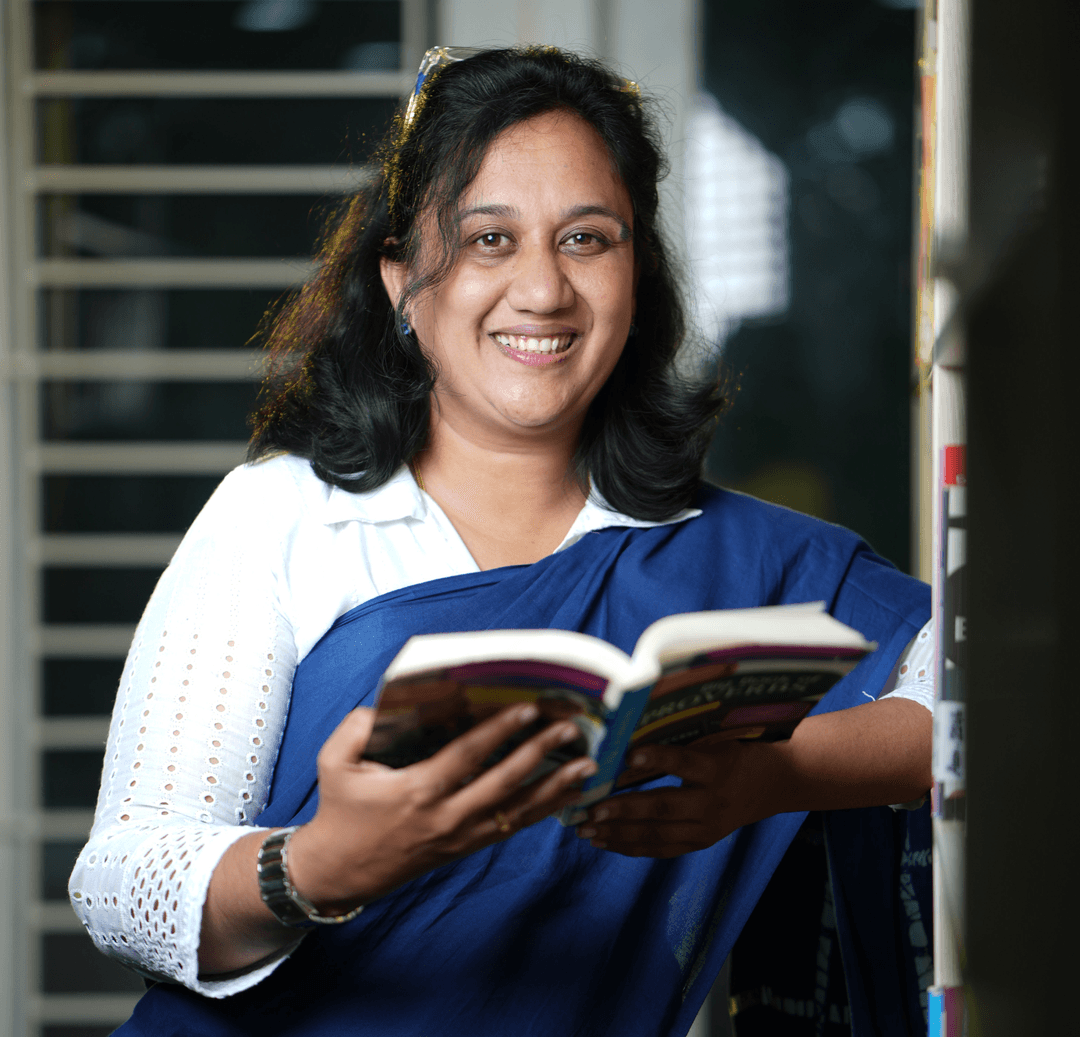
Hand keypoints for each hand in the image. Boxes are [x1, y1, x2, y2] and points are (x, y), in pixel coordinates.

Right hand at [286, 704, 596, 913]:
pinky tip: (570, 793)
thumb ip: (357, 728)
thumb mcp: (334, 763)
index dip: (500, 732)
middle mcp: (446, 816)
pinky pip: (512, 826)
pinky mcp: (467, 846)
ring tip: (588, 765)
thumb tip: (386, 703)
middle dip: (540, 754)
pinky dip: (544, 809)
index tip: (529, 709)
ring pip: (517, 810)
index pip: (467, 757)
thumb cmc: (340, 810)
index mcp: (417, 791)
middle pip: (503, 783)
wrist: (340, 871)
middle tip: (570, 730)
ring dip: (556, 788)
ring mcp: (461, 836)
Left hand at [574, 741, 774, 857]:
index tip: (630, 754)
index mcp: (718, 767)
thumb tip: (633, 729)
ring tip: (586, 829)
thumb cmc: (737, 749)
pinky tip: (604, 842)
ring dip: (619, 833)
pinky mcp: (700, 843)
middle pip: (665, 807)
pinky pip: (661, 849)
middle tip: (592, 808)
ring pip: (658, 834)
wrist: (775, 783)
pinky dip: (630, 846)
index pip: (685, 763)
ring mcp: (707, 828)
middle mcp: (713, 802)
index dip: (659, 760)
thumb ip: (683, 737)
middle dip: (624, 809)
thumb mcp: (719, 737)